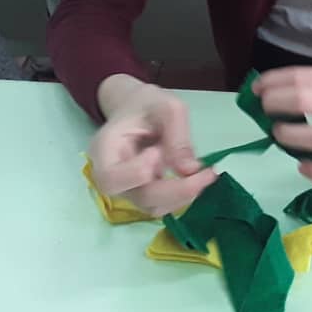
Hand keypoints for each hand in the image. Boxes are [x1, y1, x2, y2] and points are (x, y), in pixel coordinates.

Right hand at [87, 75, 217, 216]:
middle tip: (206, 173)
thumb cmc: (147, 104)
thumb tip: (189, 170)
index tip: (158, 151)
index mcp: (105, 150)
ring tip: (206, 174)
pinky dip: (184, 196)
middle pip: (137, 197)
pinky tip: (200, 178)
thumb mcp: (167, 107)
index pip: (110, 178)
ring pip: (152, 207)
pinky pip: (163, 204)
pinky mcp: (145, 193)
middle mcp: (112, 175)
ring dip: (183, 195)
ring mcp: (128, 188)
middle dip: (175, 190)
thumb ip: (177, 135)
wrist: (139, 109)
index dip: (136, 173)